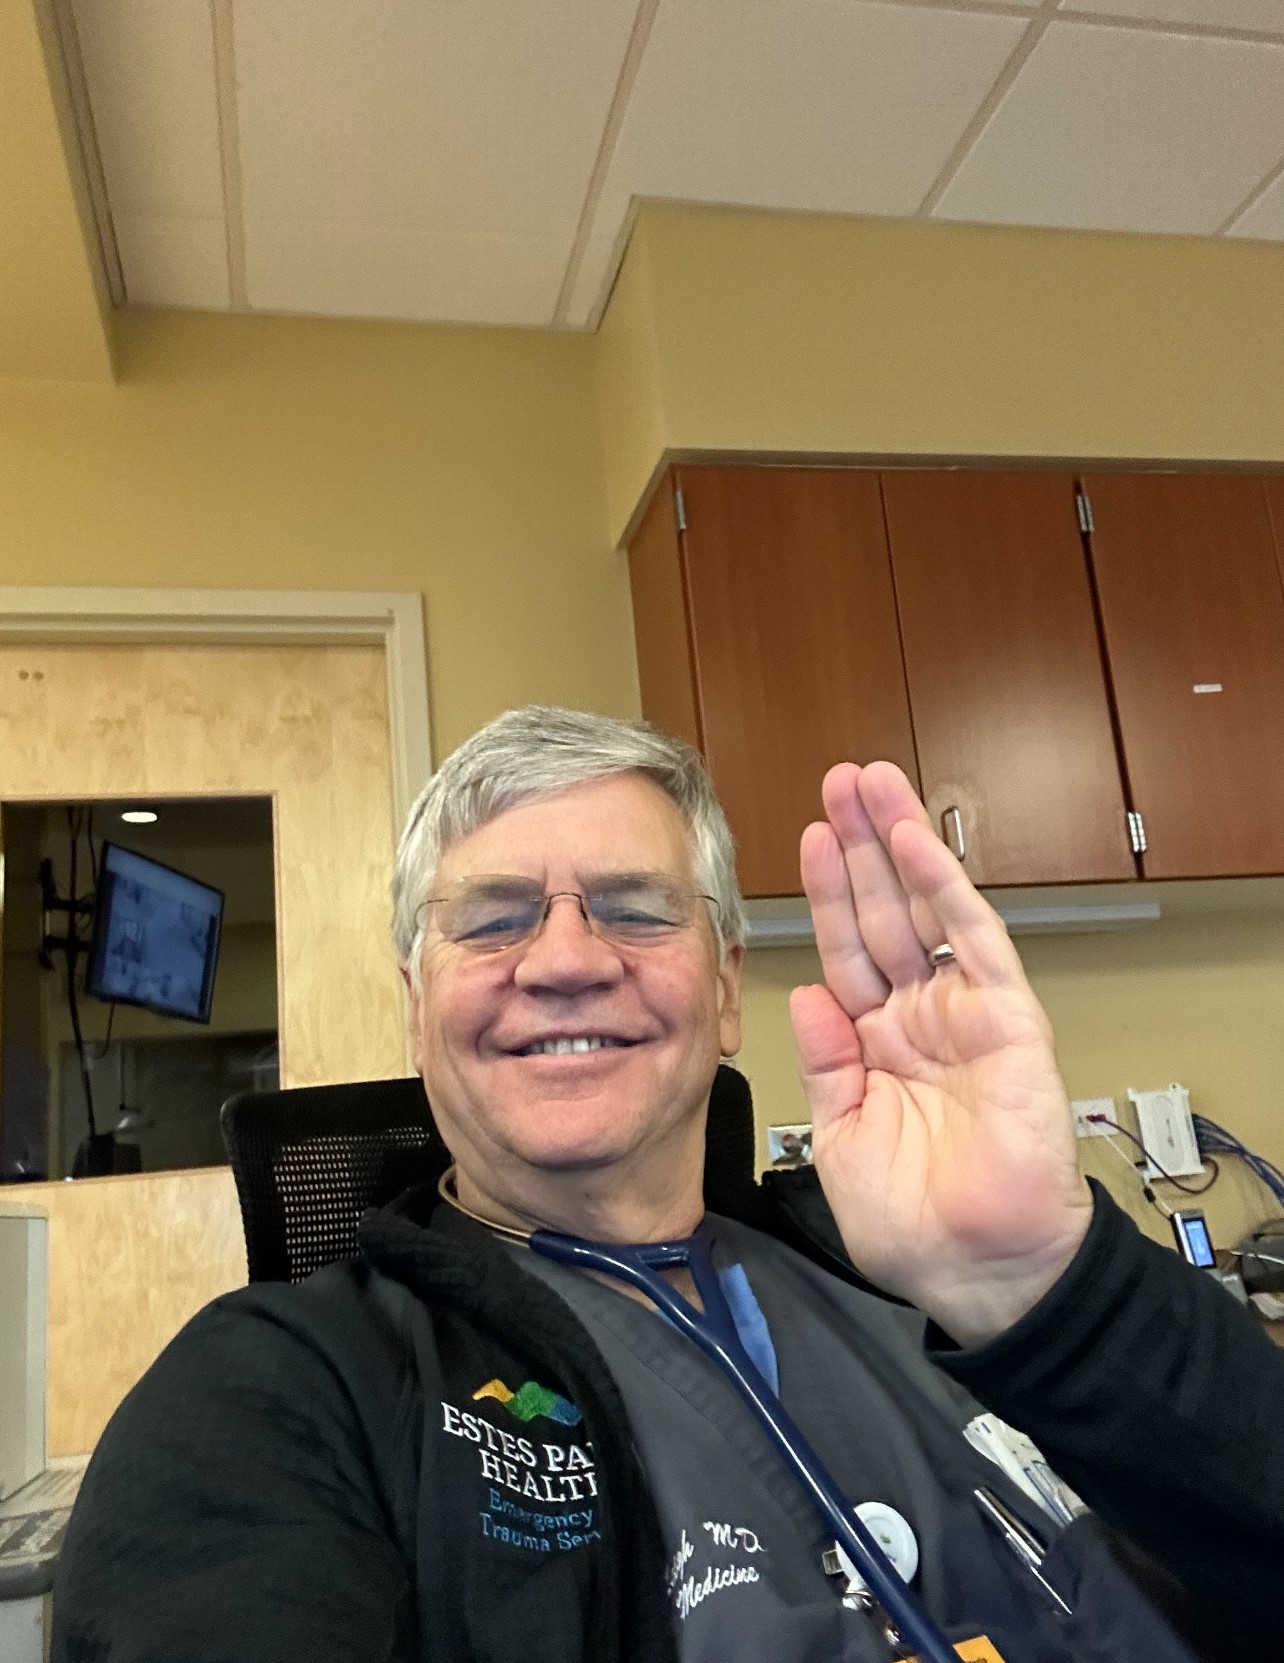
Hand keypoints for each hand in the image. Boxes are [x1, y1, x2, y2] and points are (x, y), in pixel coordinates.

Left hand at [789, 761, 1092, 1347]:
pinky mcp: (1007, 1020)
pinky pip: (974, 942)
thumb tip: (805, 993)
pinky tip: (916, 840)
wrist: (975, 1270)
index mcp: (872, 1043)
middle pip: (881, 913)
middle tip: (837, 781)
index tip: (806, 835)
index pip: (844, 950)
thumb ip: (824, 1061)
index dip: (826, 893)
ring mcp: (962, 1012)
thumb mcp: (839, 1136)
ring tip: (870, 783)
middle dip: (858, 846)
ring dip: (897, 844)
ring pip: (925, 909)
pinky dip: (945, 887)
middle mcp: (916, 1016)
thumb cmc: (911, 1220)